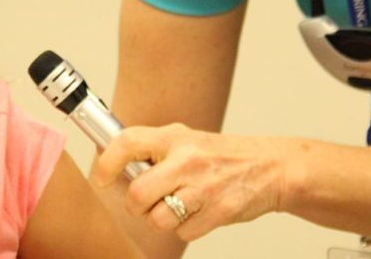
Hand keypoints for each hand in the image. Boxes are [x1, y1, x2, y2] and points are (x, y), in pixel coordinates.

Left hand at [90, 123, 288, 240]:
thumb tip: (107, 157)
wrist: (270, 167)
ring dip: (161, 219)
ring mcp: (204, 186)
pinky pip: (184, 233)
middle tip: (144, 202)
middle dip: (135, 205)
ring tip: (174, 206)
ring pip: (158, 219)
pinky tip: (197, 212)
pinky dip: (186, 228)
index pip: (128, 143)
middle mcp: (187, 159)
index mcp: (172, 138)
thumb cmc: (218, 154)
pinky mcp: (220, 211)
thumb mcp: (183, 139)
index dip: (106, 163)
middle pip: (137, 193)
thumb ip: (150, 148)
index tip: (100, 177)